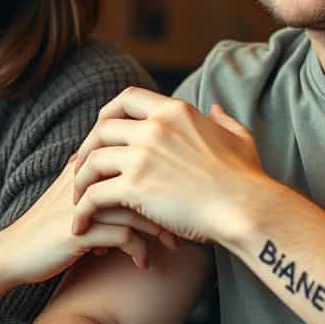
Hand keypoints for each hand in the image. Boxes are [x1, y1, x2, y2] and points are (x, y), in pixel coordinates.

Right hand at [0, 156, 179, 308]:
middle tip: (186, 225)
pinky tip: (143, 264)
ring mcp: (83, 202)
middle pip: (145, 178)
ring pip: (138, 206)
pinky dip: (139, 251)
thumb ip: (107, 185)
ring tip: (173, 246)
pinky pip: (125, 236)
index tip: (182, 199)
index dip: (166, 178)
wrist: (13, 252)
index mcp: (89, 163)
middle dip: (170, 203)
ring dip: (161, 230)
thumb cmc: (50, 226)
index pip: (138, 156)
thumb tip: (144, 185)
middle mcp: (88, 177)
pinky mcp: (79, 230)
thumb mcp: (79, 198)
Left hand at [71, 87, 265, 243]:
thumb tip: (215, 109)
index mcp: (175, 111)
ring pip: (91, 161)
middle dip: (86, 148)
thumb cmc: (247, 179)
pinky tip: (81, 224)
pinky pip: (94, 194)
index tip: (100, 132)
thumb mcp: (239, 138)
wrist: (246, 208)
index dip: (107, 114)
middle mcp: (154, 127)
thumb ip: (223, 120)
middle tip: (82, 169)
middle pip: (102, 129)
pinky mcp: (135, 187)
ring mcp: (143, 156)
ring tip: (77, 199)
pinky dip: (83, 209)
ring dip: (80, 180)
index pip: (127, 99)